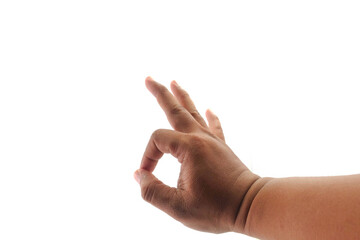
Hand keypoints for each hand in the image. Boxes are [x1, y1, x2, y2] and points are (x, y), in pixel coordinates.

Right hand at [134, 77, 268, 233]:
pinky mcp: (221, 147)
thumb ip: (153, 191)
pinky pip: (214, 126)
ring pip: (193, 113)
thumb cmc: (217, 208)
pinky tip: (208, 108)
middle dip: (160, 93)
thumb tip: (140, 175)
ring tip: (174, 82)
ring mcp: (213, 141)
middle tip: (148, 79)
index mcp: (189, 148)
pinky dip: (209, 116)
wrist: (251, 206)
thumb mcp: (178, 206)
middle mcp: (201, 138)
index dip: (147, 156)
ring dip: (182, 97)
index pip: (157, 141)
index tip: (148, 175)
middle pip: (176, 110)